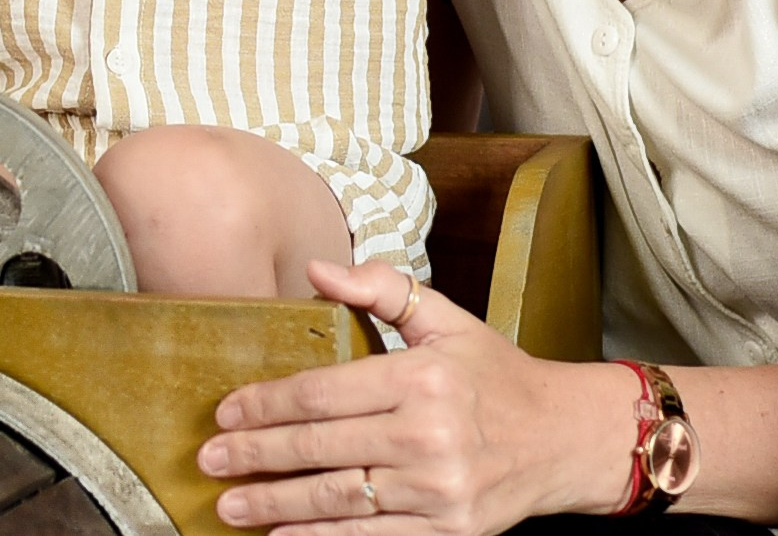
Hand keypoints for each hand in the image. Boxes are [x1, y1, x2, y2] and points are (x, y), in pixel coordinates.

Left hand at [197, 259, 637, 534]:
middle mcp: (429, 435)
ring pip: (339, 500)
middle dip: (257, 455)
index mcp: (422, 377)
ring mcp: (439, 490)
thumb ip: (381, 289)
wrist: (566, 438)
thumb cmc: (497, 375)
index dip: (268, 404)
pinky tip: (281, 535)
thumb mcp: (446, 319)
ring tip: (230, 505)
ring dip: (276, 504)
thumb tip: (314, 269)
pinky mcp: (450, 531)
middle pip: (321, 448)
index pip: (324, 392)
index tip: (227, 410)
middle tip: (210, 459)